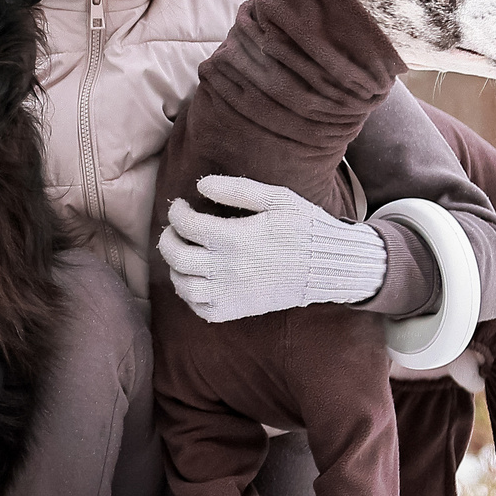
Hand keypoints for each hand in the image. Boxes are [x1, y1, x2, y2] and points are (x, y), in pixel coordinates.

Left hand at [157, 175, 386, 322]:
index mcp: (234, 238)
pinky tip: (196, 279)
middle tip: (174, 229)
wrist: (327, 267)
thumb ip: (236, 189)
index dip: (177, 212)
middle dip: (168, 238)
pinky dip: (190, 294)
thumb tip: (200, 185)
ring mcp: (230, 294)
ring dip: (175, 267)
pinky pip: (200, 308)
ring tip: (183, 254)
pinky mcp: (235, 310)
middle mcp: (227, 269)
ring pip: (182, 284)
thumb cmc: (303, 228)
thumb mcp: (276, 198)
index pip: (186, 224)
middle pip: (176, 255)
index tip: (181, 206)